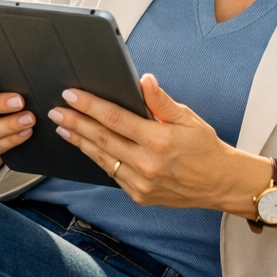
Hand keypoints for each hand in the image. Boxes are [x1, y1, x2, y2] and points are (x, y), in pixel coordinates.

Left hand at [48, 74, 250, 209]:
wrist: (220, 184)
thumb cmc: (205, 147)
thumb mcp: (188, 118)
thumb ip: (161, 101)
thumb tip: (144, 80)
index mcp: (158, 140)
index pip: (114, 118)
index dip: (89, 106)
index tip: (71, 95)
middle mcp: (147, 164)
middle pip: (101, 139)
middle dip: (75, 123)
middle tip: (55, 112)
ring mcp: (141, 184)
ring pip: (102, 159)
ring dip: (80, 142)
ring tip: (63, 128)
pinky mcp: (139, 196)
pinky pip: (112, 174)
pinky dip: (97, 159)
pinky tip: (86, 147)